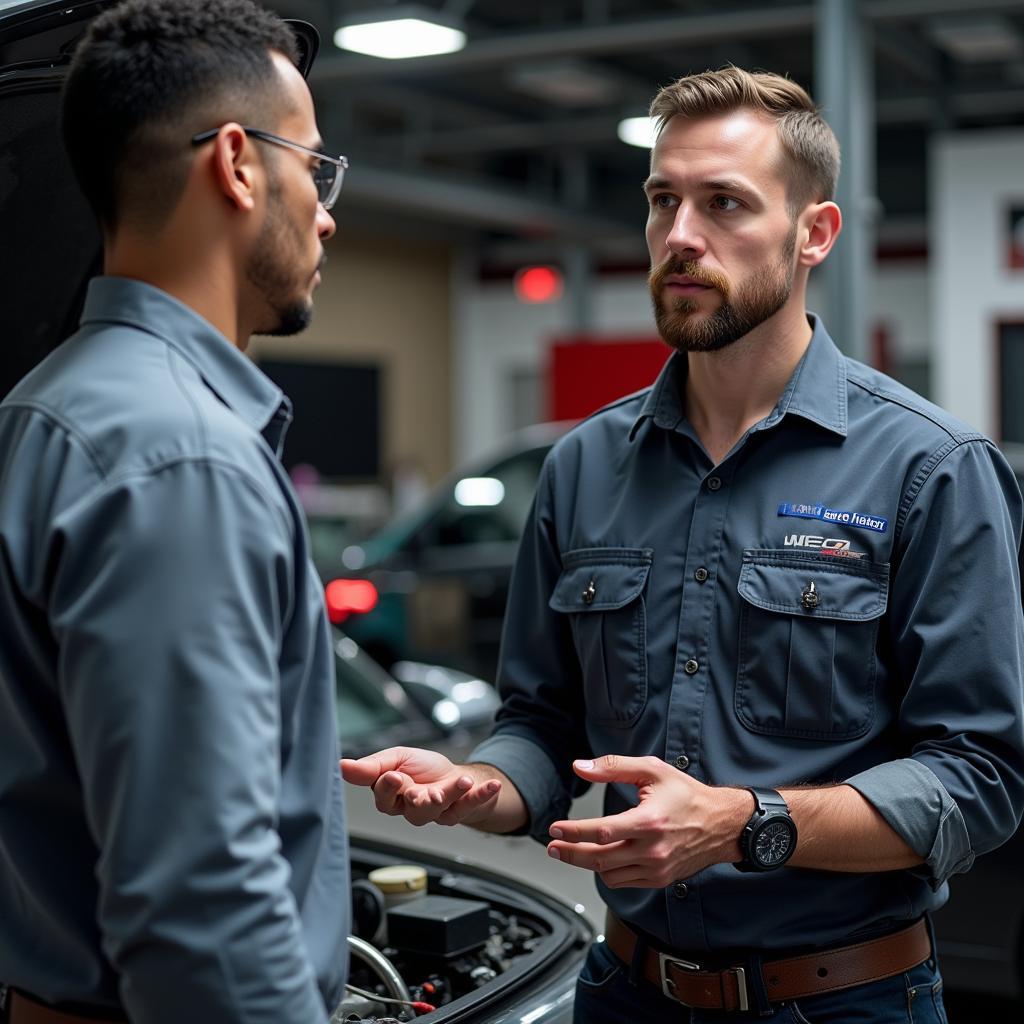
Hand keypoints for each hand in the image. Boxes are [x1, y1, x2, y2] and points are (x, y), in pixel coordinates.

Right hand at [340, 747, 501, 826]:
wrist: (457, 778)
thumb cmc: (424, 769)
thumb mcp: (396, 758)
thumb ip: (371, 767)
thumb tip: (341, 765)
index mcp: (395, 796)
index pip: (385, 799)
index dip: (387, 789)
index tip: (392, 776)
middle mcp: (415, 808)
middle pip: (413, 811)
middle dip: (421, 800)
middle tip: (429, 792)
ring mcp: (439, 812)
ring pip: (440, 810)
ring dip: (452, 795)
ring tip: (463, 782)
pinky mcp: (462, 810)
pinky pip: (470, 806)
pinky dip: (482, 796)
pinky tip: (492, 786)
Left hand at [545, 755, 751, 887]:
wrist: (722, 824)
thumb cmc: (687, 794)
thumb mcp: (652, 770)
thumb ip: (614, 767)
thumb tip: (580, 767)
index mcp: (649, 821)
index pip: (602, 831)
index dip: (573, 832)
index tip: (554, 828)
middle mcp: (652, 849)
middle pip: (599, 858)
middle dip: (570, 853)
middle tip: (552, 847)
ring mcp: (656, 868)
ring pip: (609, 874)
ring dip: (587, 864)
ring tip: (572, 851)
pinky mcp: (660, 879)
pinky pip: (624, 882)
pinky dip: (607, 871)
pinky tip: (599, 859)